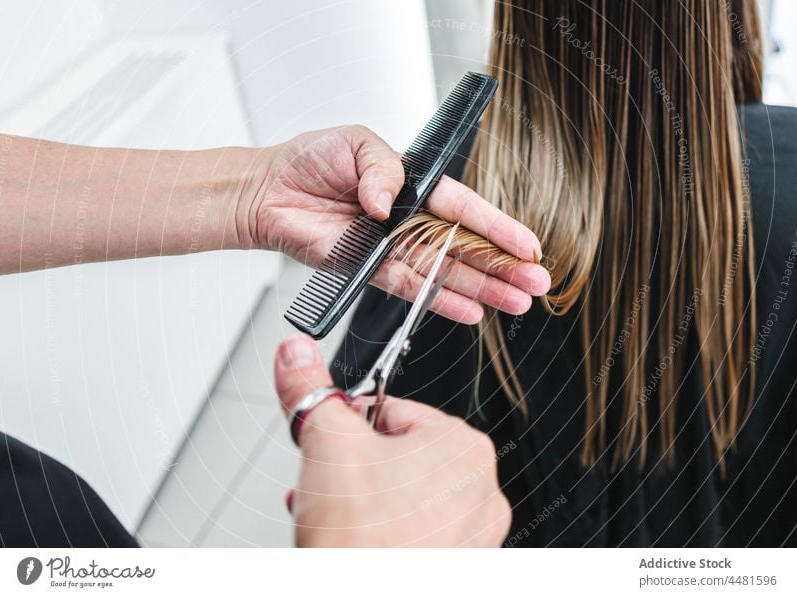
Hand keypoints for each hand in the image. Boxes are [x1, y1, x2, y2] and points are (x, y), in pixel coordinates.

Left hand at [251, 125, 550, 323]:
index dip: (498, 227)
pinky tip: (470, 311)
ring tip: (515, 303)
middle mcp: (408, 219)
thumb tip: (387, 206)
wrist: (269, 190)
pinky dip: (439, 301)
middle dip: (502, 266)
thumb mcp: (356, 143)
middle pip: (465, 246)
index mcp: (414, 185)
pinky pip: (410, 289)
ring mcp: (391, 247)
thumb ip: (382, 171)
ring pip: (446, 272)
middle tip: (535, 283)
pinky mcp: (369, 269)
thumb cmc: (309, 160)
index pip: (465, 208)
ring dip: (482, 288)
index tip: (529, 245)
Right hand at [274, 334, 511, 546]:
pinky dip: (381, 530)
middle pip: (398, 454)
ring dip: (360, 497)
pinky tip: (351, 539)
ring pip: (404, 495)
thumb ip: (308, 388)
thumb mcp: (325, 444)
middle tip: (329, 481)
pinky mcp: (458, 567)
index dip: (352, 424)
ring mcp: (473, 535)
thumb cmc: (360, 544)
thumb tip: (297, 354)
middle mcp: (481, 490)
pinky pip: (416, 532)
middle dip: (352, 466)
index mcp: (463, 447)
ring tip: (333, 512)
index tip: (334, 439)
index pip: (395, 410)